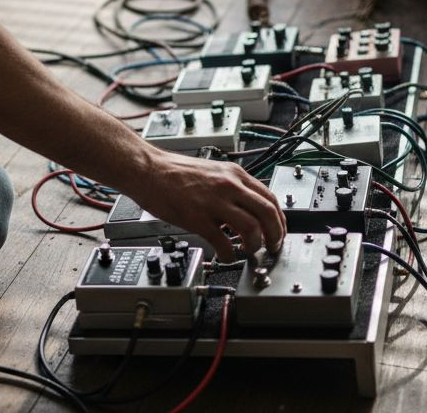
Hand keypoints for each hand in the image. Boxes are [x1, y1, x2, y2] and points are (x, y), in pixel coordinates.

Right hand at [122, 151, 286, 261]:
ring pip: (252, 228)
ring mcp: (214, 201)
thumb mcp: (213, 173)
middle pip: (268, 213)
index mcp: (234, 175)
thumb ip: (232, 189)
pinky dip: (229, 254)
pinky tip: (226, 256)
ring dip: (255, 246)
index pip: (270, 198)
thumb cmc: (174, 172)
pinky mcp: (198, 217)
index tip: (278, 233)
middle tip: (272, 248)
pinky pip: (223, 242)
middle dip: (275, 236)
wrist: (147, 169)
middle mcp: (229, 185)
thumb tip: (247, 211)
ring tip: (249, 253)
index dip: (279, 221)